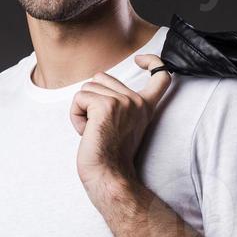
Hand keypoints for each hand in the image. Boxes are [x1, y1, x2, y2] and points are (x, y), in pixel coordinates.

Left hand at [70, 53, 171, 207]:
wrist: (108, 176)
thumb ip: (118, 104)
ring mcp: (123, 102)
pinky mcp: (106, 106)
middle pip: (101, 77)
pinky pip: (78, 99)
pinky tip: (86, 132)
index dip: (153, 62)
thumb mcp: (121, 125)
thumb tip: (97, 82)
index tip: (140, 60)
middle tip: (99, 127)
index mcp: (144, 107)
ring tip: (92, 131)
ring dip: (82, 110)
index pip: (161, 76)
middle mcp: (136, 102)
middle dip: (91, 98)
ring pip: (87, 88)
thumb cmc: (108, 156)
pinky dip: (75, 116)